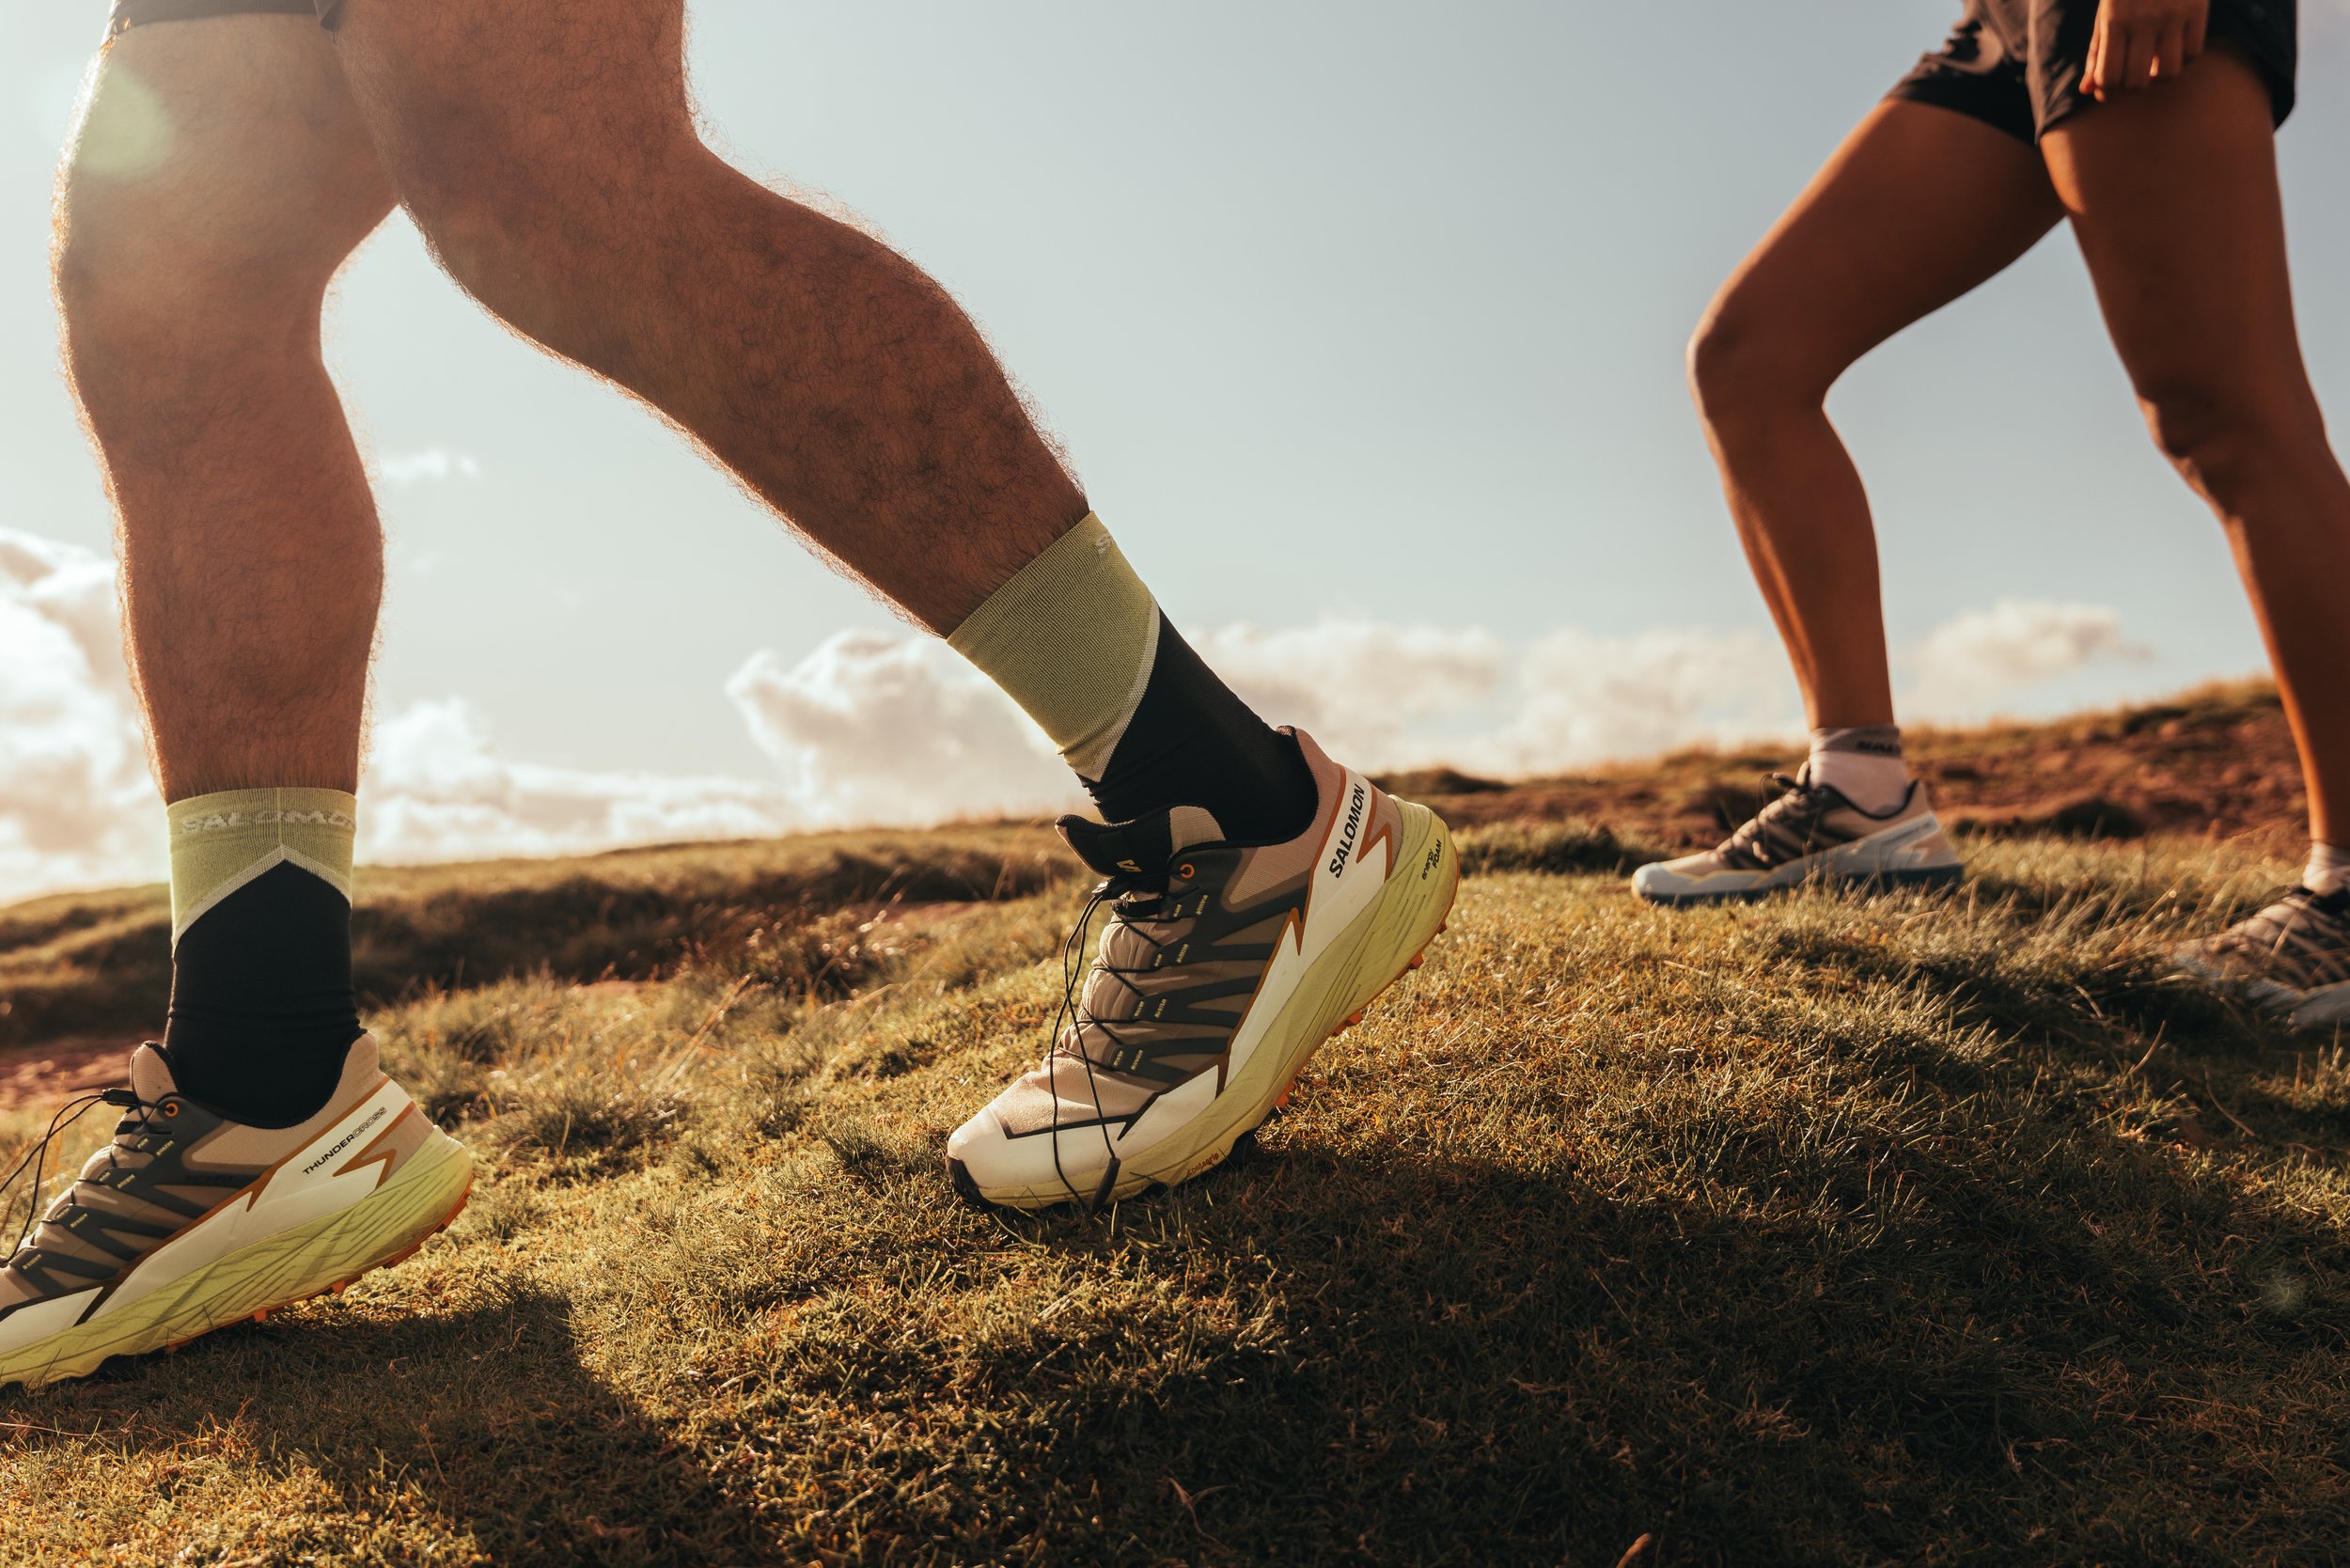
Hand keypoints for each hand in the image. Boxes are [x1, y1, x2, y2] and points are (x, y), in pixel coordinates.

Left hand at [2083, 0, 2207, 99]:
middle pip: (2137, 82)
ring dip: (2161, 74)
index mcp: (2113, 21)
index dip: (2109, 89)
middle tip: (2135, 69)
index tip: (2113, 81)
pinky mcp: (2197, 8)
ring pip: (2168, 74)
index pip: (2109, 78)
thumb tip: (2086, 91)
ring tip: (2157, 60)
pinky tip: (2177, 44)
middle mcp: (2142, 19)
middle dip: (2134, 84)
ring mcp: (2172, 14)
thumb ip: (2096, 52)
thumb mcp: (2106, 15)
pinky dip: (2185, 57)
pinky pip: (2193, 54)